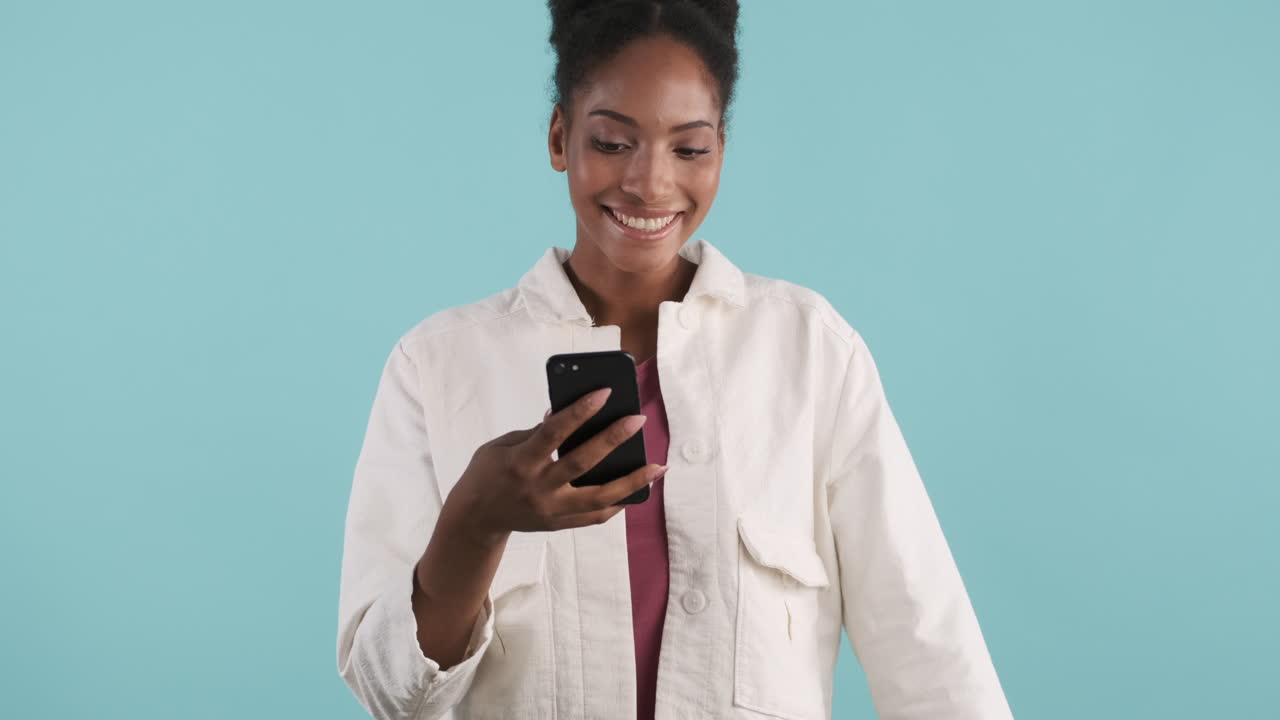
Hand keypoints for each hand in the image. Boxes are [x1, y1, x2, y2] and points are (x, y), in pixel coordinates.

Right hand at [446, 387, 665, 539]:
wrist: (474, 518)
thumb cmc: (488, 473)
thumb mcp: (501, 446)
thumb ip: (534, 433)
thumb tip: (565, 415)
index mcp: (520, 462)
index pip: (554, 433)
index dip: (579, 412)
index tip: (604, 393)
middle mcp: (538, 488)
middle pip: (582, 463)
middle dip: (613, 439)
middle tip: (637, 420)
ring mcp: (551, 510)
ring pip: (599, 498)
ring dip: (632, 482)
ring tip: (658, 467)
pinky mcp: (558, 524)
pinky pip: (594, 517)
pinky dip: (617, 504)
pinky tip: (635, 490)